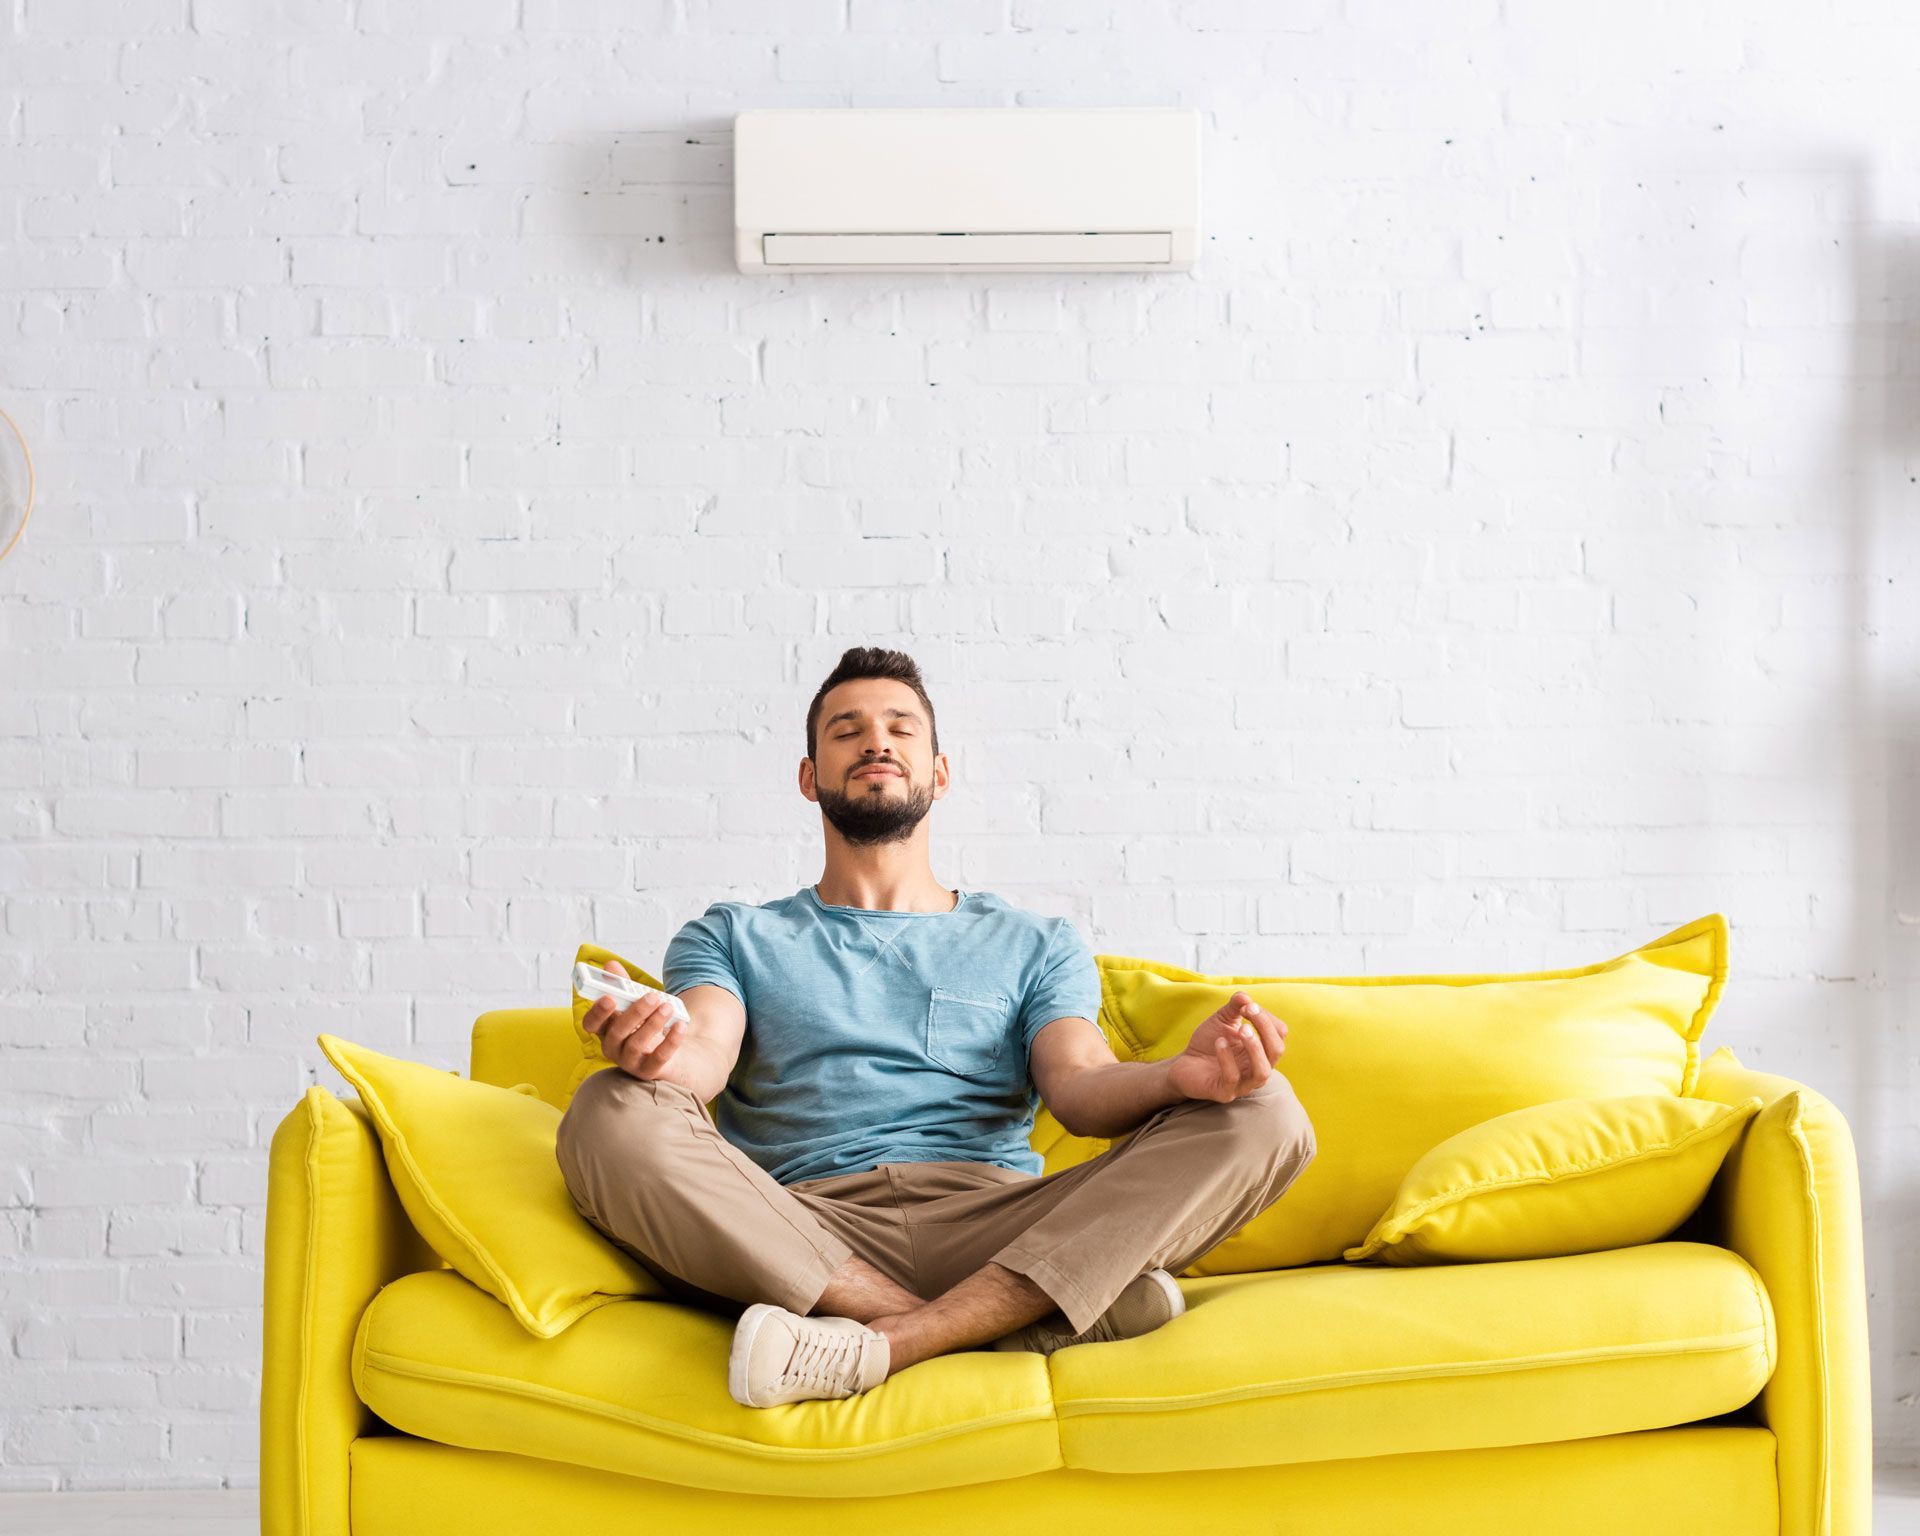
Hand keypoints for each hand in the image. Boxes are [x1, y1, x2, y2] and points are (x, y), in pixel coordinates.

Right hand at [582, 960, 685, 1079]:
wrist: (670, 1049)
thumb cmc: (646, 1023)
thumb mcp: (635, 1002)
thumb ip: (622, 985)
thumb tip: (610, 965)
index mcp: (605, 1028)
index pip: (591, 1023)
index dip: (597, 1012)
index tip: (609, 998)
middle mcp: (613, 1047)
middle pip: (616, 1032)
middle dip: (635, 1012)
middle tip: (653, 996)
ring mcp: (630, 1061)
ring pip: (636, 1045)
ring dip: (653, 1024)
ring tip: (668, 1007)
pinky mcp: (649, 1070)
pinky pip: (658, 1058)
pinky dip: (670, 1041)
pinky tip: (680, 1026)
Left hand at [1165, 990, 1288, 1102]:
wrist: (1185, 1063)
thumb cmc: (1209, 1042)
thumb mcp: (1222, 1020)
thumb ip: (1235, 1007)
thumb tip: (1245, 996)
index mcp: (1263, 1050)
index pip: (1279, 1034)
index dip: (1266, 1017)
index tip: (1247, 1005)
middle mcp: (1258, 1068)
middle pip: (1276, 1051)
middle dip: (1265, 1028)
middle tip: (1248, 1010)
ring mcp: (1243, 1084)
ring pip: (1262, 1071)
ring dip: (1255, 1048)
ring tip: (1242, 1029)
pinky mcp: (1225, 1093)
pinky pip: (1232, 1078)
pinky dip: (1227, 1058)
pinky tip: (1219, 1042)